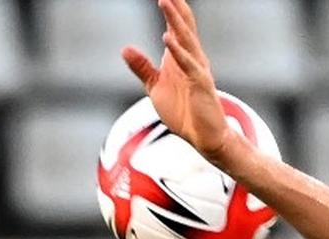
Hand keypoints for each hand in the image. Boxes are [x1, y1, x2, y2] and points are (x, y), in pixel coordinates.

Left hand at [122, 0, 231, 159]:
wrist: (203, 136)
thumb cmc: (183, 110)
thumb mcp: (155, 87)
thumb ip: (142, 67)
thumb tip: (125, 49)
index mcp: (182, 57)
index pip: (177, 26)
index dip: (170, 9)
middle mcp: (193, 58)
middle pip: (183, 26)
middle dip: (174, 7)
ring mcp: (198, 69)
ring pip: (186, 39)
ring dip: (175, 20)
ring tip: (165, 1)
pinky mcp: (200, 84)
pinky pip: (188, 64)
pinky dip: (177, 50)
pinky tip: (167, 37)